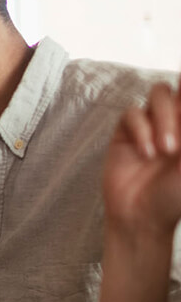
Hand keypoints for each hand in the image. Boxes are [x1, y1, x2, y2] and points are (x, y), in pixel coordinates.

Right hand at [103, 82, 180, 239]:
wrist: (142, 216)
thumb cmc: (175, 195)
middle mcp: (176, 120)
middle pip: (179, 85)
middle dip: (180, 102)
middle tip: (180, 130)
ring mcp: (151, 123)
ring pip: (159, 93)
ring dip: (165, 118)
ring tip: (167, 150)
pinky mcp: (126, 131)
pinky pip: (132, 113)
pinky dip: (141, 131)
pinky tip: (146, 154)